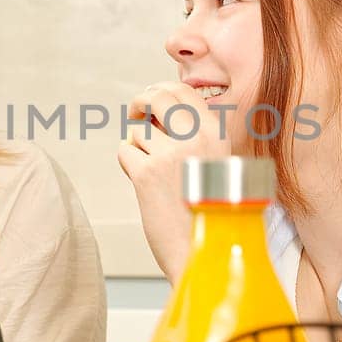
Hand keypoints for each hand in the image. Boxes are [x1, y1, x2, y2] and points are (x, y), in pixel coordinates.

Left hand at [116, 81, 229, 280]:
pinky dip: (128, 163)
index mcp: (216, 133)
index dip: (161, 91)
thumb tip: (157, 106)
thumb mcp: (215, 163)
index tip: (152, 103)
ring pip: (138, 129)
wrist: (207, 251)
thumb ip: (195, 135)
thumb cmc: (209, 210)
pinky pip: (125, 151)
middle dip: (140, 102)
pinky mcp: (147, 174)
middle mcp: (196, 137)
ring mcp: (170, 154)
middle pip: (157, 96)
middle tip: (137, 115)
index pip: (182, 90)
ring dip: (137, 145)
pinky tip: (143, 182)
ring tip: (151, 169)